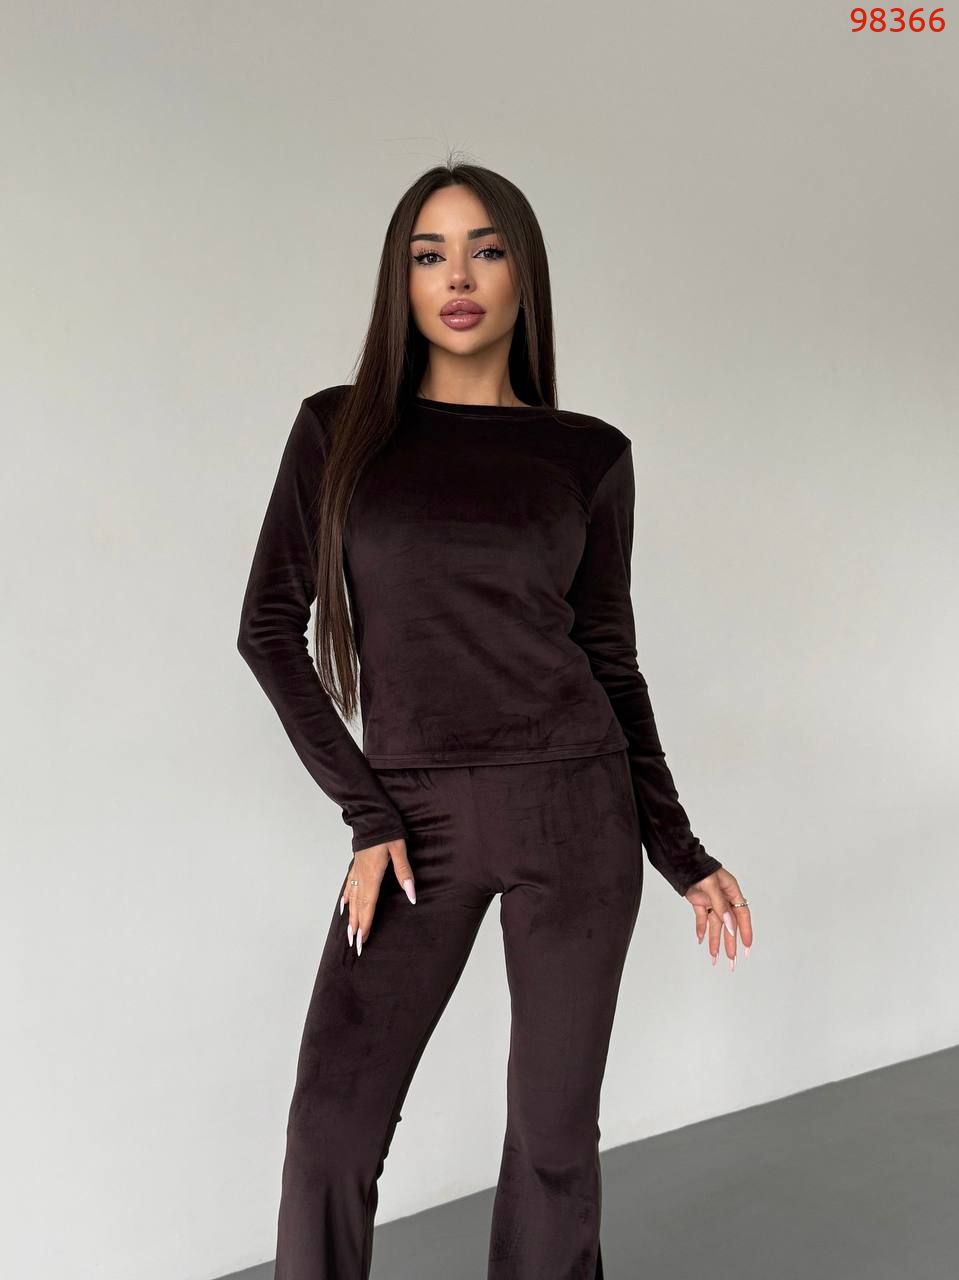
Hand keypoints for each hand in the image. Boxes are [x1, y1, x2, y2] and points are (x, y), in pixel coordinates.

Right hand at [339, 836, 415, 955]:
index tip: (362, 940)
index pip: (369, 906)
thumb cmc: (387, 831)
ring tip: (348, 934)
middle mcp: (362, 876)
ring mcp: (357, 871)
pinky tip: (344, 908)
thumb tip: (411, 895)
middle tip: (355, 946)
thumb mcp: (399, 850)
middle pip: (358, 907)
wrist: (371, 816)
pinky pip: (348, 886)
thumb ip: (404, 873)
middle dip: (357, 928)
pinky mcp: (356, 866)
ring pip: (352, 899)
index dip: (366, 924)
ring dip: (351, 918)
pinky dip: (346, 899)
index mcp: (372, 875)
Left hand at [684, 866, 751, 968]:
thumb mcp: (712, 885)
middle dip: (730, 943)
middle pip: (729, 924)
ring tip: (715, 956)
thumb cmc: (699, 867)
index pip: (742, 915)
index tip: (747, 946)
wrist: (680, 860)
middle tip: (732, 959)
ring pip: (715, 924)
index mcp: (732, 891)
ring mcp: (711, 900)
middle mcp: (723, 898)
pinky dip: (701, 929)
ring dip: (714, 940)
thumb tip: (730, 925)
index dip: (746, 931)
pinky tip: (701, 940)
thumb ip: (720, 906)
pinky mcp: (699, 902)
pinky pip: (702, 919)